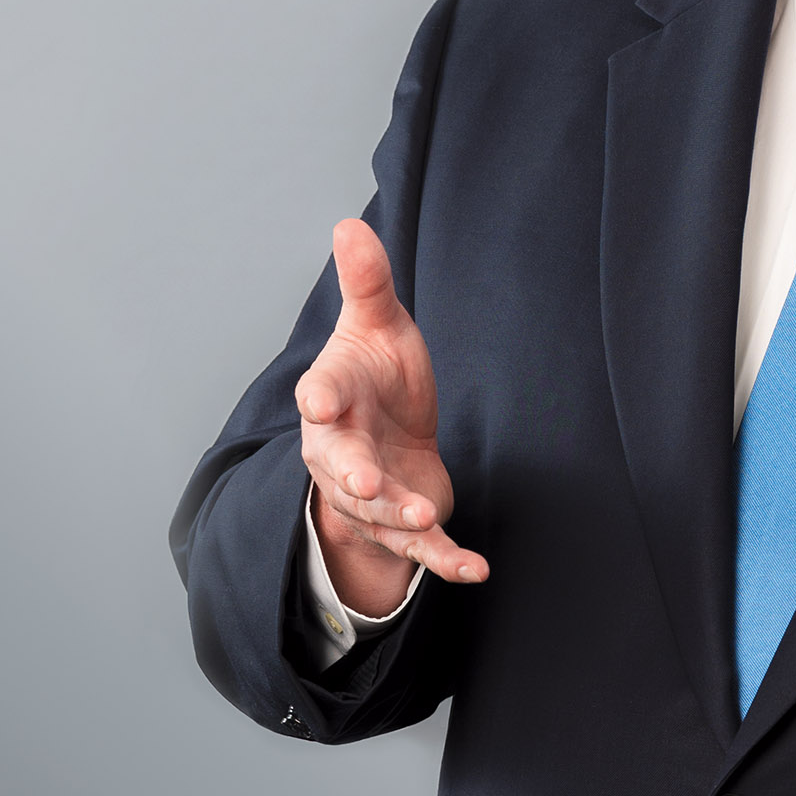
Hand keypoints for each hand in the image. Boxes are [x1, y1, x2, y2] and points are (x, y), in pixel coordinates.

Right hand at [296, 218, 487, 615]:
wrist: (389, 442)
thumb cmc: (378, 380)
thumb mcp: (379, 326)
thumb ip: (367, 284)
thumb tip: (348, 224)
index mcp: (334, 401)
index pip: (321, 397)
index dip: (320, 400)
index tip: (318, 403)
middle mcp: (341, 453)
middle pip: (340, 467)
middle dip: (351, 475)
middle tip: (364, 479)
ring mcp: (371, 495)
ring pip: (377, 511)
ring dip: (399, 516)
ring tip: (425, 515)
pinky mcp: (405, 525)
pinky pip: (423, 550)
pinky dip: (448, 563)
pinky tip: (477, 571)